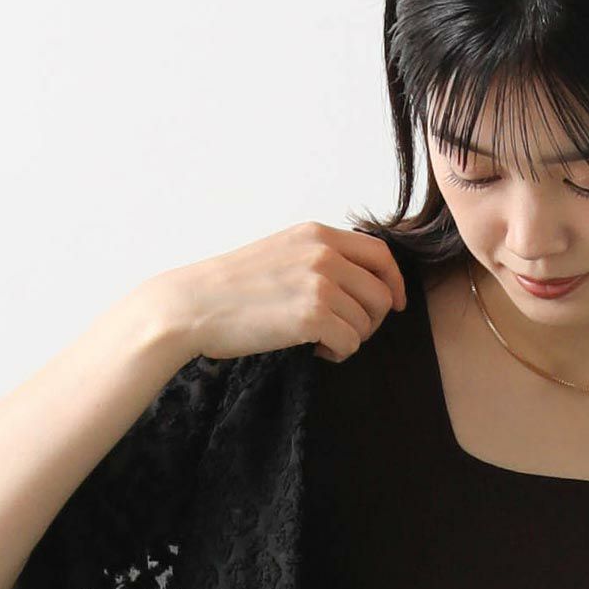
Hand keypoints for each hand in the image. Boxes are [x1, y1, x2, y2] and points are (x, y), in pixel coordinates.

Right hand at [153, 222, 407, 365]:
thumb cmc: (233, 288)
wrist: (194, 305)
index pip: (380, 253)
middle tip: (345, 332)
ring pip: (368, 322)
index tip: (394, 304)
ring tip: (318, 340)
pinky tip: (314, 350)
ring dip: (350, 338)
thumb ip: (319, 257)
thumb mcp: (281, 253)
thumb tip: (360, 281)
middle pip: (382, 293)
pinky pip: (351, 343)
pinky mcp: (312, 315)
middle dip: (372, 320)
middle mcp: (323, 253)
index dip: (394, 282)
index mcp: (317, 234)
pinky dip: (338, 353)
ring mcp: (319, 283)